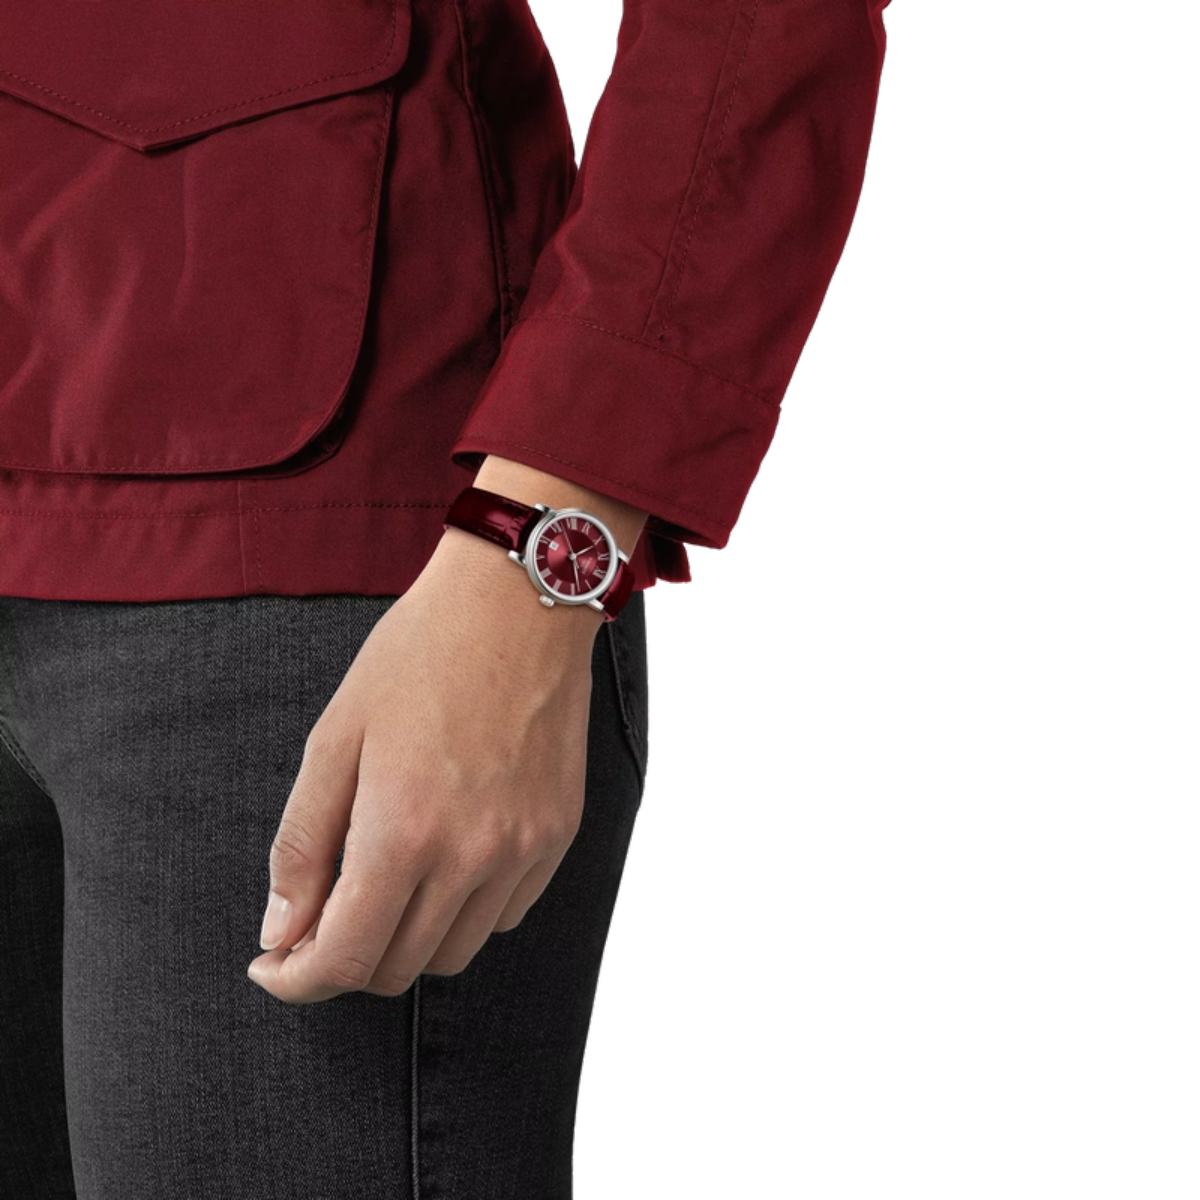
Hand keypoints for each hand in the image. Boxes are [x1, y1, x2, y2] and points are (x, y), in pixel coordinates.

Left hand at [246, 526, 603, 1002]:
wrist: (515, 606)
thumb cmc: (415, 659)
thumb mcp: (335, 738)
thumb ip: (302, 844)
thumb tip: (282, 932)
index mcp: (402, 832)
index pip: (345, 959)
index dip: (298, 980)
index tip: (274, 966)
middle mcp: (471, 857)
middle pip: (398, 969)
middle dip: (345, 961)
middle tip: (320, 919)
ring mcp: (523, 850)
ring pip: (455, 954)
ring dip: (405, 943)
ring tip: (383, 892)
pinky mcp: (557, 836)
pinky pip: (504, 916)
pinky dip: (463, 914)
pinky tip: (443, 867)